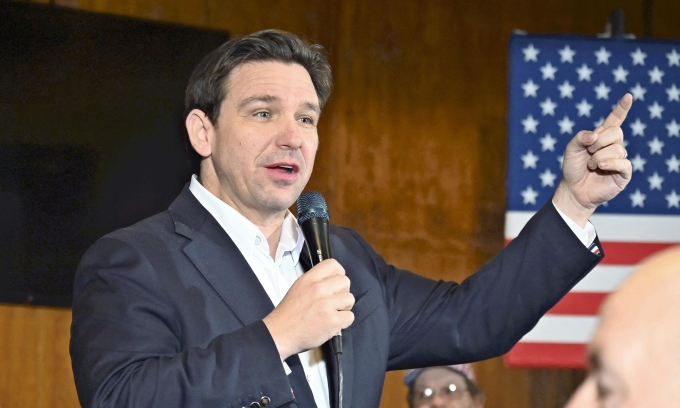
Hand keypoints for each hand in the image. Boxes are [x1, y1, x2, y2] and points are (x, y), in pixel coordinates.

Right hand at [262, 259, 353, 359]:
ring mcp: (326, 305)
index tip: (335, 283)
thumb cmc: (289, 313)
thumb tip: (331, 281)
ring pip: (350, 299)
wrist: (280, 333)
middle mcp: (319, 289)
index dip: (338, 274)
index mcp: (310, 279)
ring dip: (344, 307)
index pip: (333, 264)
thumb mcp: (298, 287)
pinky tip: (333, 323)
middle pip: (345, 281)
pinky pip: (350, 317)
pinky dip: (343, 322)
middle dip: (342, 292)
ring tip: (333, 313)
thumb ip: (315, 281)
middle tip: (334, 301)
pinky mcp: (332, 321)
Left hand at [554, 93, 633, 226]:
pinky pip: (623, 163)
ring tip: (591, 165)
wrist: (573, 190)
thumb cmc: (572, 168)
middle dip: (599, 141)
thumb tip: (595, 135)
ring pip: (618, 148)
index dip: (621, 108)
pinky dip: (610, 163)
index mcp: (602, 137)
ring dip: (599, 157)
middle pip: (617, 132)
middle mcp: (613, 146)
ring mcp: (620, 159)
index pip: (615, 120)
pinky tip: (600, 168)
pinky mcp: (624, 173)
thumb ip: (580, 137)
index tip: (628, 96)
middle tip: (589, 152)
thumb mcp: (571, 149)